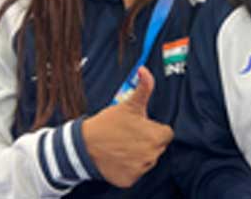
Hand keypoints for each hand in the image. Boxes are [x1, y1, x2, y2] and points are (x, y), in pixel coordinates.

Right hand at [81, 67, 173, 187]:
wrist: (84, 145)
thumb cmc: (108, 123)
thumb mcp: (129, 104)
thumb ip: (144, 87)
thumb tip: (145, 70)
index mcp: (156, 136)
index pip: (166, 134)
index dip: (154, 128)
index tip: (142, 126)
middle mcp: (151, 155)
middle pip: (158, 147)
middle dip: (148, 141)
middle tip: (130, 135)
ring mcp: (140, 169)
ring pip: (147, 160)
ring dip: (139, 154)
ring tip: (124, 145)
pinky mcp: (129, 180)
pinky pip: (136, 173)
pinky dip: (129, 167)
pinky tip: (119, 157)